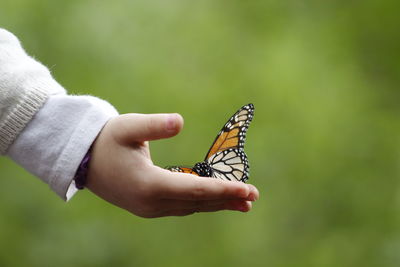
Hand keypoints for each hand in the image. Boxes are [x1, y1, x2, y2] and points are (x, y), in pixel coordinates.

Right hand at [86, 113, 258, 217]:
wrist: (83, 160)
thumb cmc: (106, 139)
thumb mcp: (128, 127)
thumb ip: (153, 125)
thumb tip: (179, 121)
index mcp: (149, 184)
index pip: (195, 189)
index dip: (223, 189)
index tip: (247, 190)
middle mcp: (151, 202)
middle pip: (197, 202)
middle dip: (226, 199)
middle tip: (253, 197)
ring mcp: (149, 208)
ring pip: (191, 208)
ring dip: (216, 204)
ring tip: (242, 203)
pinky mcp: (149, 207)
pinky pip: (182, 207)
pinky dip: (201, 204)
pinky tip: (214, 200)